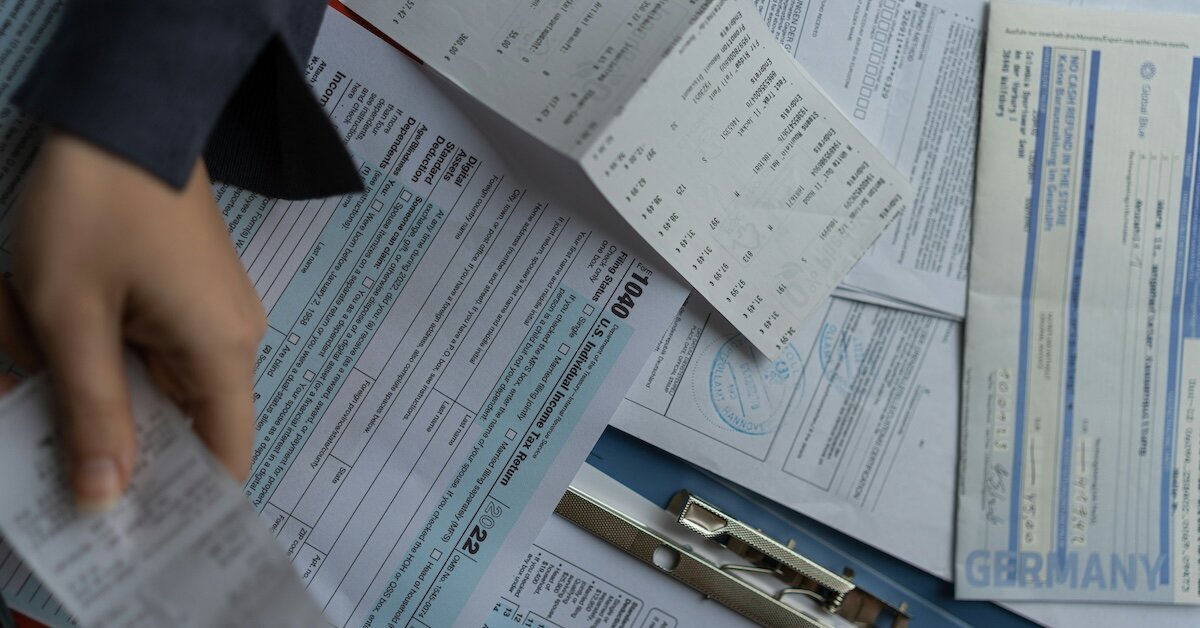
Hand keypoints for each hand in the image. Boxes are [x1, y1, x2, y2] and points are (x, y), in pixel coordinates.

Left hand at [2, 130, 265, 511]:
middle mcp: (232, 340)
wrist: (125, 112)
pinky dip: (102, 357)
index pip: (225, 459)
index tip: (130, 531)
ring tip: (35, 350)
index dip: (183, 504)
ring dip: (95, 386)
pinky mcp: (190, 295)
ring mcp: (213, 315)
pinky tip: (54, 334)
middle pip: (183, 426)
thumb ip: (89, 413)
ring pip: (155, 387)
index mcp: (221, 354)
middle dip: (110, 433)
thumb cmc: (97, 208)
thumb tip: (106, 497)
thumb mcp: (70, 318)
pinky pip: (149, 351)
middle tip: (45, 429)